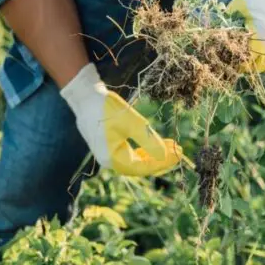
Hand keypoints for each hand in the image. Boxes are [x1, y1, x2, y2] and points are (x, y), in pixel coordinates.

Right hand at [60, 63, 182, 175]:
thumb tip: (165, 156)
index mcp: (113, 159)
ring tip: (172, 145)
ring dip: (154, 153)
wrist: (85, 96)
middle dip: (161, 158)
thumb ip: (148, 141)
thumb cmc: (106, 108)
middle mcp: (110, 161)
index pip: (143, 167)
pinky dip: (144, 149)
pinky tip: (156, 143)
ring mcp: (108, 154)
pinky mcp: (109, 146)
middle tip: (179, 150)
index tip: (180, 153)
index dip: (163, 162)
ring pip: (136, 160)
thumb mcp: (131, 122)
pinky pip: (130, 153)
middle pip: (141, 166)